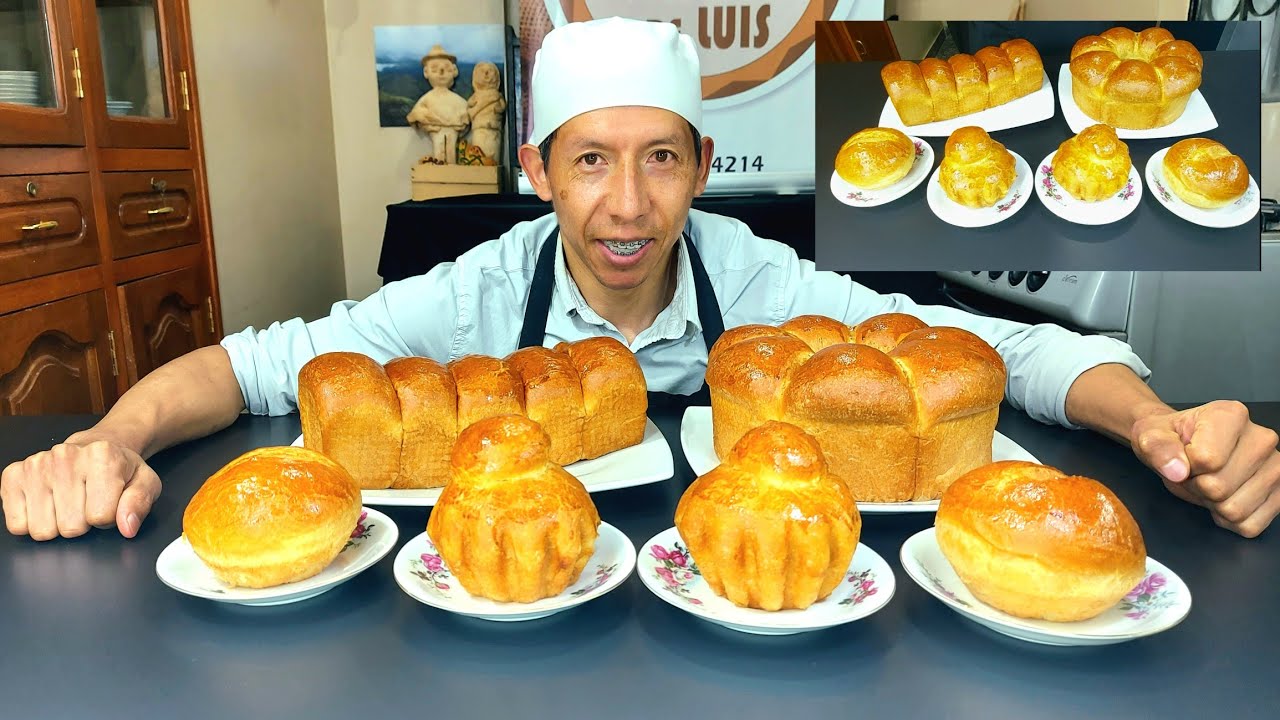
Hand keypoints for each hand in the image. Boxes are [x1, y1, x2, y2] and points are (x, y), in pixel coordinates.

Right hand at [1, 438, 161, 540]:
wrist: (95, 447)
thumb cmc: (119, 469)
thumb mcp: (144, 482)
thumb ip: (139, 504)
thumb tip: (127, 527)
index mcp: (102, 456)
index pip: (101, 517)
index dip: (108, 518)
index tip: (108, 503)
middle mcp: (65, 456)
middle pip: (71, 528)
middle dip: (83, 523)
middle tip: (87, 503)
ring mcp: (36, 465)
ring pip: (43, 530)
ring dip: (57, 524)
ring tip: (69, 502)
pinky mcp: (13, 476)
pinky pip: (18, 526)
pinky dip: (33, 522)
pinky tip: (49, 503)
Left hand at [1131, 400, 1279, 537]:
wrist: (1183, 447)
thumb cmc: (1171, 440)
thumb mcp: (1150, 437)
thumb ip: (1158, 448)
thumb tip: (1177, 469)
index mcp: (1231, 415)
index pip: (1207, 460)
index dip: (1185, 468)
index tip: (1183, 458)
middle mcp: (1262, 438)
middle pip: (1220, 488)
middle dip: (1197, 488)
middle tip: (1194, 474)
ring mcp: (1276, 467)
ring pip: (1236, 510)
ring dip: (1213, 505)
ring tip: (1208, 483)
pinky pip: (1250, 526)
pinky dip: (1230, 520)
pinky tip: (1224, 498)